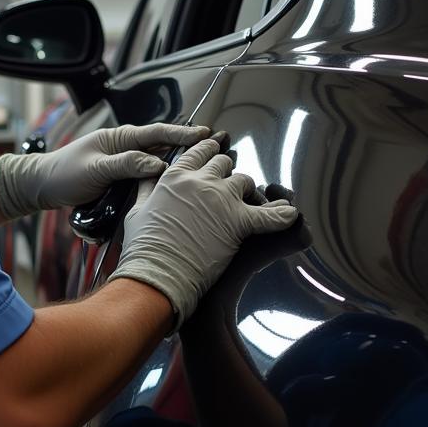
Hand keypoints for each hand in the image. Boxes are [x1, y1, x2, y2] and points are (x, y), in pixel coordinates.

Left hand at [0, 122, 209, 219]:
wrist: (41, 187)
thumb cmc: (63, 174)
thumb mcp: (95, 169)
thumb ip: (126, 165)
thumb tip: (158, 164)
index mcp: (119, 138)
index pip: (157, 132)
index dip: (183, 133)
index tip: (205, 134)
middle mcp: (125, 147)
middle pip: (163, 144)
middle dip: (190, 144)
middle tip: (217, 144)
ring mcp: (124, 162)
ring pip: (158, 159)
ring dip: (180, 160)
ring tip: (205, 164)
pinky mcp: (122, 177)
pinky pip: (149, 174)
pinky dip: (165, 175)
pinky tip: (179, 184)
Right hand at [107, 136, 299, 329]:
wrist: (158, 274)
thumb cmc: (143, 249)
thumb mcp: (137, 210)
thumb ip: (146, 188)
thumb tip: (148, 175)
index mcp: (175, 176)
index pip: (199, 152)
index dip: (209, 153)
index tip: (214, 156)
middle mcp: (200, 181)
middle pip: (224, 164)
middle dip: (227, 173)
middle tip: (228, 187)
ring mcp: (220, 199)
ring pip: (245, 181)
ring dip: (247, 191)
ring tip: (247, 203)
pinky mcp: (238, 222)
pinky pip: (268, 215)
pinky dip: (280, 215)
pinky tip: (290, 215)